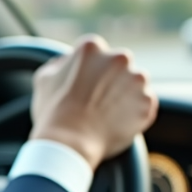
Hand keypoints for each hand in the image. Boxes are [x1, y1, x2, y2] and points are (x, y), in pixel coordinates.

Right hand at [29, 35, 157, 170]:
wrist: (70, 143)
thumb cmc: (53, 112)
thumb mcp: (44, 79)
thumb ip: (59, 63)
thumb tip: (66, 61)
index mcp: (92, 48)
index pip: (95, 54)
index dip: (87, 71)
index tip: (82, 86)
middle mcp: (119, 58)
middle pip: (118, 66)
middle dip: (110, 79)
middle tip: (94, 100)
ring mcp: (137, 81)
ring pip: (134, 84)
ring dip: (124, 95)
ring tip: (105, 114)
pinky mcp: (147, 103)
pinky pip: (142, 105)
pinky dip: (133, 113)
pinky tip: (114, 123)